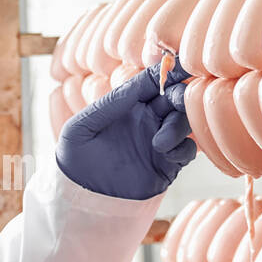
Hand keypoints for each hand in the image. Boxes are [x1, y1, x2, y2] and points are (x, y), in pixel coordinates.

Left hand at [55, 60, 195, 199]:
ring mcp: (158, 141)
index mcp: (126, 104)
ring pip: (183, 122)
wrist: (80, 198)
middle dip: (180, 95)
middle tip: (176, 101)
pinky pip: (187, 150)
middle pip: (175, 97)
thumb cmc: (74, 159)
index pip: (152, 82)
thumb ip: (108, 105)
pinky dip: (183, 149)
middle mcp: (145, 119)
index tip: (181, 63)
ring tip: (159, 144)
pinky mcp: (166, 165)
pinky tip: (166, 155)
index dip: (167, 72)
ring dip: (178, 127)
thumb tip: (136, 85)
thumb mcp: (81, 127)